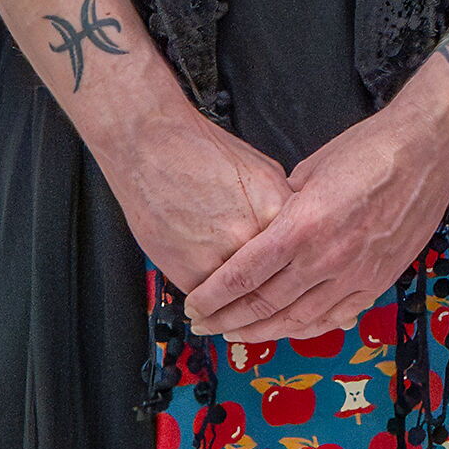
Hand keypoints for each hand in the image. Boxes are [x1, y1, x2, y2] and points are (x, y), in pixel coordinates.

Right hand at [91, 79, 291, 308]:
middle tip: (255, 285)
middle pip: (271, 276)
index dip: (290, 262)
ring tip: (228, 287)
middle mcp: (255, 236)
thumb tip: (291, 227)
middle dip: (265, 284)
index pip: (296, 250)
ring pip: (240, 294)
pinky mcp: (192, 273)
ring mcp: (224, 258)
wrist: (151, 149)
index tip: (285, 270)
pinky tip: (206, 282)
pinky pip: (210, 300)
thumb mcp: (261, 171)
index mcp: (278, 209)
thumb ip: (278, 205)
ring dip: (236, 298)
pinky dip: (209, 298)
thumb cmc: (198, 154)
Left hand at [184, 92, 448, 345]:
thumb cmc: (370, 149)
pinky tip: (288, 330)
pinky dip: (306, 329)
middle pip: (265, 304)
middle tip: (205, 325)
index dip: (213, 296)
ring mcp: (355, 274)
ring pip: (298, 320)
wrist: (429, 150)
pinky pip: (335, 318)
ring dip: (262, 331)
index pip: (244, 274)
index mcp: (303, 224)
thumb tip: (264, 229)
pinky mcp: (378, 281)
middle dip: (228, 319)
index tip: (194, 305)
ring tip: (238, 334)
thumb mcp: (311, 170)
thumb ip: (283, 208)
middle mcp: (327, 257)